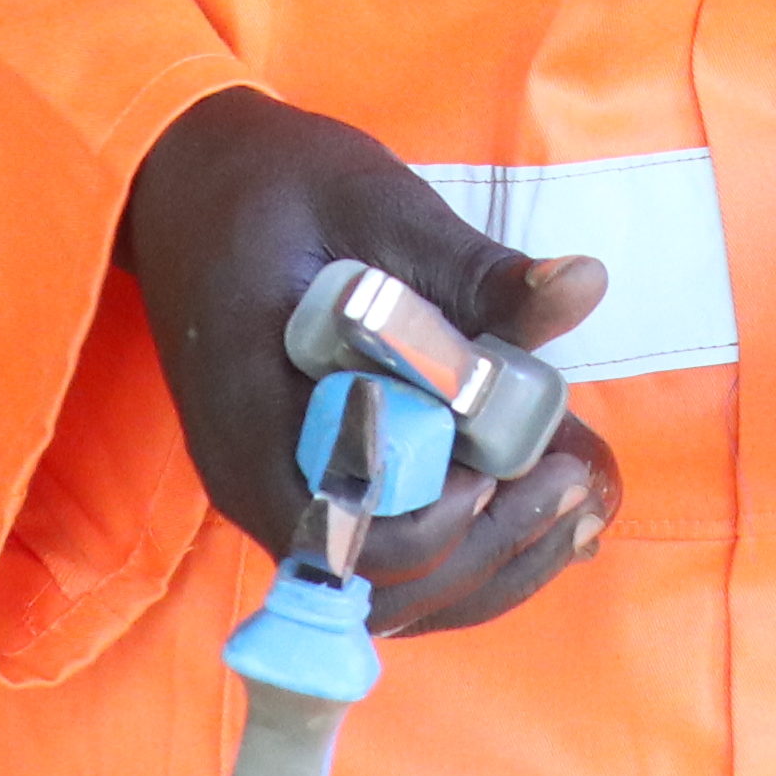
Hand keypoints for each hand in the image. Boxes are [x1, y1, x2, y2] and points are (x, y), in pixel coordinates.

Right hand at [122, 89, 621, 634]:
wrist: (191, 187)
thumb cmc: (273, 187)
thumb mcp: (375, 206)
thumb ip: (473, 267)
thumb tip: (584, 286)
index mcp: (253, 418)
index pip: (342, 536)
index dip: (435, 525)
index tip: (503, 464)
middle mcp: (261, 484)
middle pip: (379, 587)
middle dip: (490, 551)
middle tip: (573, 477)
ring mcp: (287, 493)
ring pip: (395, 589)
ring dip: (496, 560)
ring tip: (581, 491)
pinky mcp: (319, 485)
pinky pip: (397, 551)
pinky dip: (478, 544)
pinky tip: (550, 502)